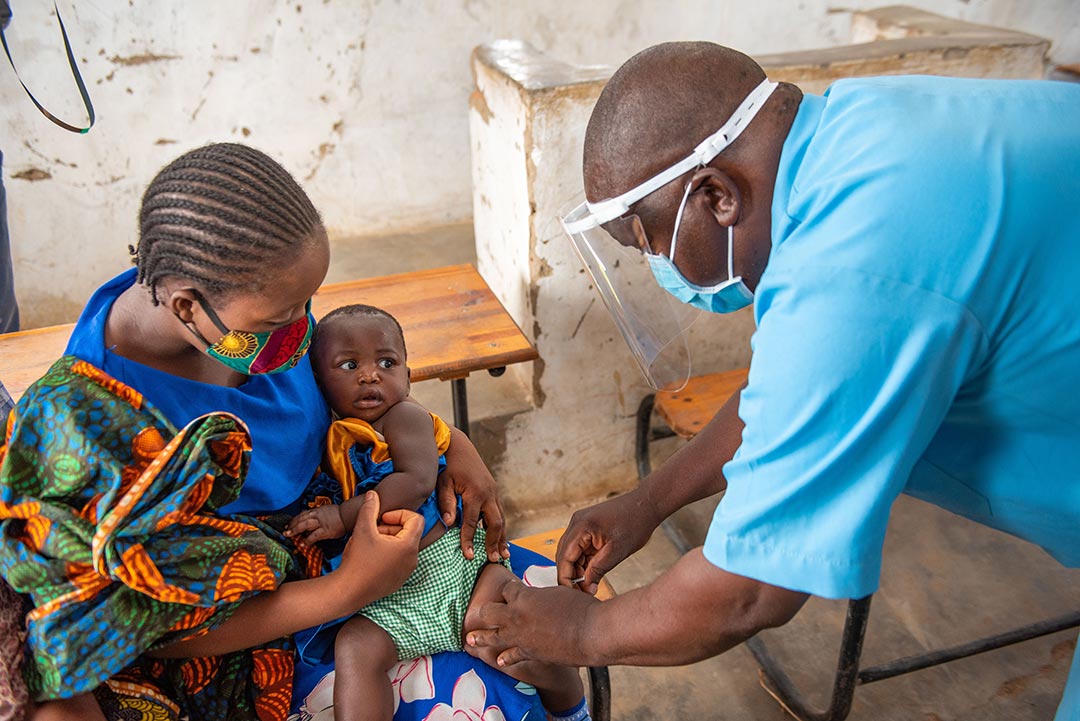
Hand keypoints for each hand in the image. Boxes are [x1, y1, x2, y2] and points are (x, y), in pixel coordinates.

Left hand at [285, 504, 345, 545]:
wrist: (348, 515)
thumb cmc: (339, 514)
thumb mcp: (326, 510)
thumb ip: (318, 514)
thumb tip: (311, 519)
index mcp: (317, 511)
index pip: (302, 514)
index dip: (294, 520)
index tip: (288, 525)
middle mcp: (317, 515)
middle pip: (301, 519)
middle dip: (292, 525)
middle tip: (285, 531)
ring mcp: (321, 523)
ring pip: (304, 525)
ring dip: (295, 530)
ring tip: (288, 535)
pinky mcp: (325, 530)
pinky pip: (314, 535)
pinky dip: (307, 540)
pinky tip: (302, 544)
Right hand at [335, 492, 422, 602]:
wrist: (348, 591)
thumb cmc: (357, 560)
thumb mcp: (363, 529)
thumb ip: (370, 508)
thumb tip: (373, 494)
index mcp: (408, 545)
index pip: (416, 518)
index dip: (399, 514)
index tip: (382, 519)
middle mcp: (413, 559)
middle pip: (410, 532)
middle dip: (392, 527)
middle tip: (373, 531)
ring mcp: (407, 571)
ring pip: (404, 546)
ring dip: (389, 539)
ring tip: (371, 543)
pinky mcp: (399, 580)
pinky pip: (400, 560)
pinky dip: (389, 553)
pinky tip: (371, 557)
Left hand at [438, 427, 508, 561]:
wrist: (459, 447)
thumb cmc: (448, 465)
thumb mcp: (443, 483)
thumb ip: (446, 502)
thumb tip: (450, 523)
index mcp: (475, 492)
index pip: (472, 523)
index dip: (469, 540)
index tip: (468, 556)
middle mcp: (488, 493)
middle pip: (495, 523)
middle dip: (494, 542)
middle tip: (493, 558)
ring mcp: (494, 492)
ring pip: (501, 518)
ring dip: (502, 536)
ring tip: (503, 554)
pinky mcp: (494, 491)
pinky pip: (499, 512)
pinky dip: (500, 526)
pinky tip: (500, 538)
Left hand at [467, 579, 597, 667]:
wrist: (590, 633)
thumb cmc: (579, 607)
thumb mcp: (558, 592)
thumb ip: (543, 595)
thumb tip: (539, 598)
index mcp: (523, 596)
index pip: (506, 589)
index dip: (507, 590)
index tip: (507, 591)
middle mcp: (516, 616)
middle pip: (489, 611)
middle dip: (485, 611)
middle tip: (480, 612)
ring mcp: (520, 637)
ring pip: (492, 637)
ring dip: (480, 638)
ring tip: (469, 640)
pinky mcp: (529, 653)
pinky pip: (511, 656)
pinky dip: (506, 658)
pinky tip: (499, 661)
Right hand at [557, 489, 659, 595]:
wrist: (646, 504)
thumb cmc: (635, 524)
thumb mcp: (617, 552)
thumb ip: (598, 570)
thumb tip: (586, 588)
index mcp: (581, 526)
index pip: (564, 557)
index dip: (566, 578)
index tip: (572, 594)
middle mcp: (576, 522)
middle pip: (564, 555)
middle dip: (570, 575)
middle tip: (582, 593)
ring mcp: (581, 523)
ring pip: (571, 552)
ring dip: (577, 569)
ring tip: (588, 586)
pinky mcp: (587, 526)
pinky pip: (579, 547)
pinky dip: (583, 561)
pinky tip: (591, 574)